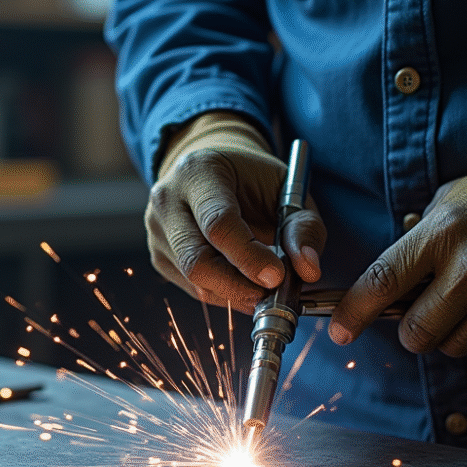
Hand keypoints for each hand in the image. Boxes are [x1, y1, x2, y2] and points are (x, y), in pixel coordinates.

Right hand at [146, 112, 325, 314]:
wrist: (212, 171)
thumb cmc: (253, 180)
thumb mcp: (287, 189)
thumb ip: (303, 227)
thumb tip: (308, 270)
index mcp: (199, 172)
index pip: (218, 223)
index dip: (249, 256)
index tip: (277, 277)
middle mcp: (168, 200)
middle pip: (196, 260)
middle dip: (238, 286)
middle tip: (272, 295)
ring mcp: (158, 231)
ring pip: (194, 281)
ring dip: (234, 294)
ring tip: (264, 288)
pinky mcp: (159, 256)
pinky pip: (192, 289)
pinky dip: (223, 294)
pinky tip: (243, 282)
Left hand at [330, 148, 466, 355]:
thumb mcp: (452, 200)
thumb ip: (416, 238)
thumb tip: (387, 278)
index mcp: (442, 234)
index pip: (382, 282)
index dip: (353, 312)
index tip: (339, 332)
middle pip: (414, 332)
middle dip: (411, 331)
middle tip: (423, 314)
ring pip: (452, 346)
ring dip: (451, 332)